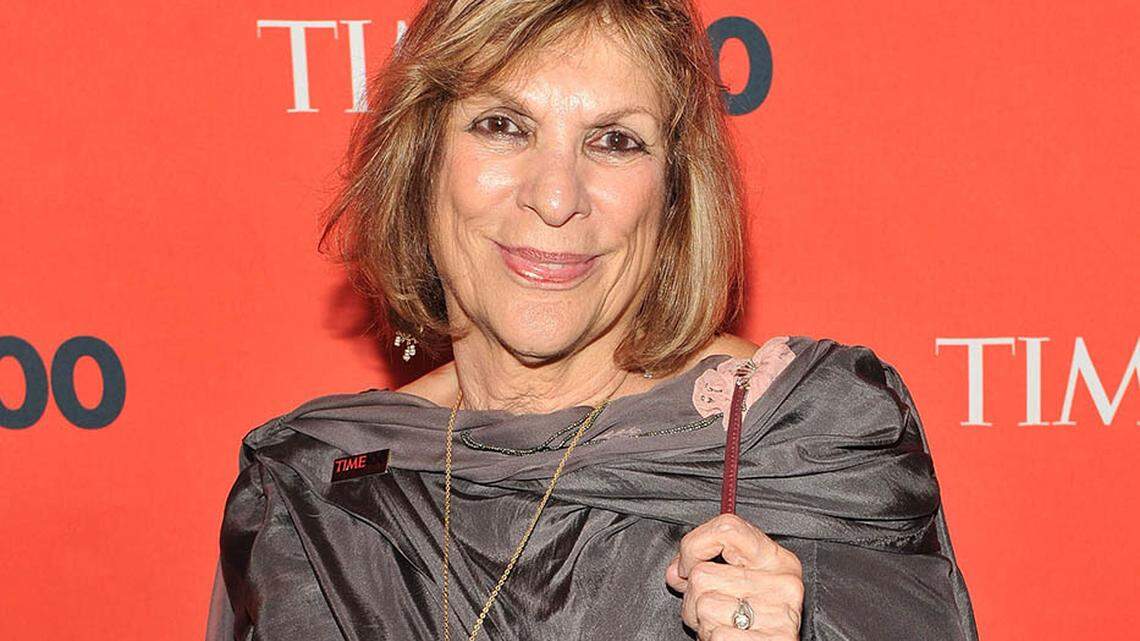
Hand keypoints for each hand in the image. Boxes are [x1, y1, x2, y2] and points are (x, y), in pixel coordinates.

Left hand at [664, 513, 803, 639]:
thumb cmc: (758, 626)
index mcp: (775, 560)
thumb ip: (708, 571)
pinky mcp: (775, 640)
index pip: (727, 529)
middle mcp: (781, 583)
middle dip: (695, 599)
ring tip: (725, 627)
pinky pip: (717, 635)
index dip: (695, 546)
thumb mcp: (739, 587)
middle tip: (715, 612)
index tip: (687, 566)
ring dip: (703, 624)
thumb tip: (676, 571)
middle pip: (702, 575)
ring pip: (703, 607)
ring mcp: (780, 613)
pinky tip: (731, 639)